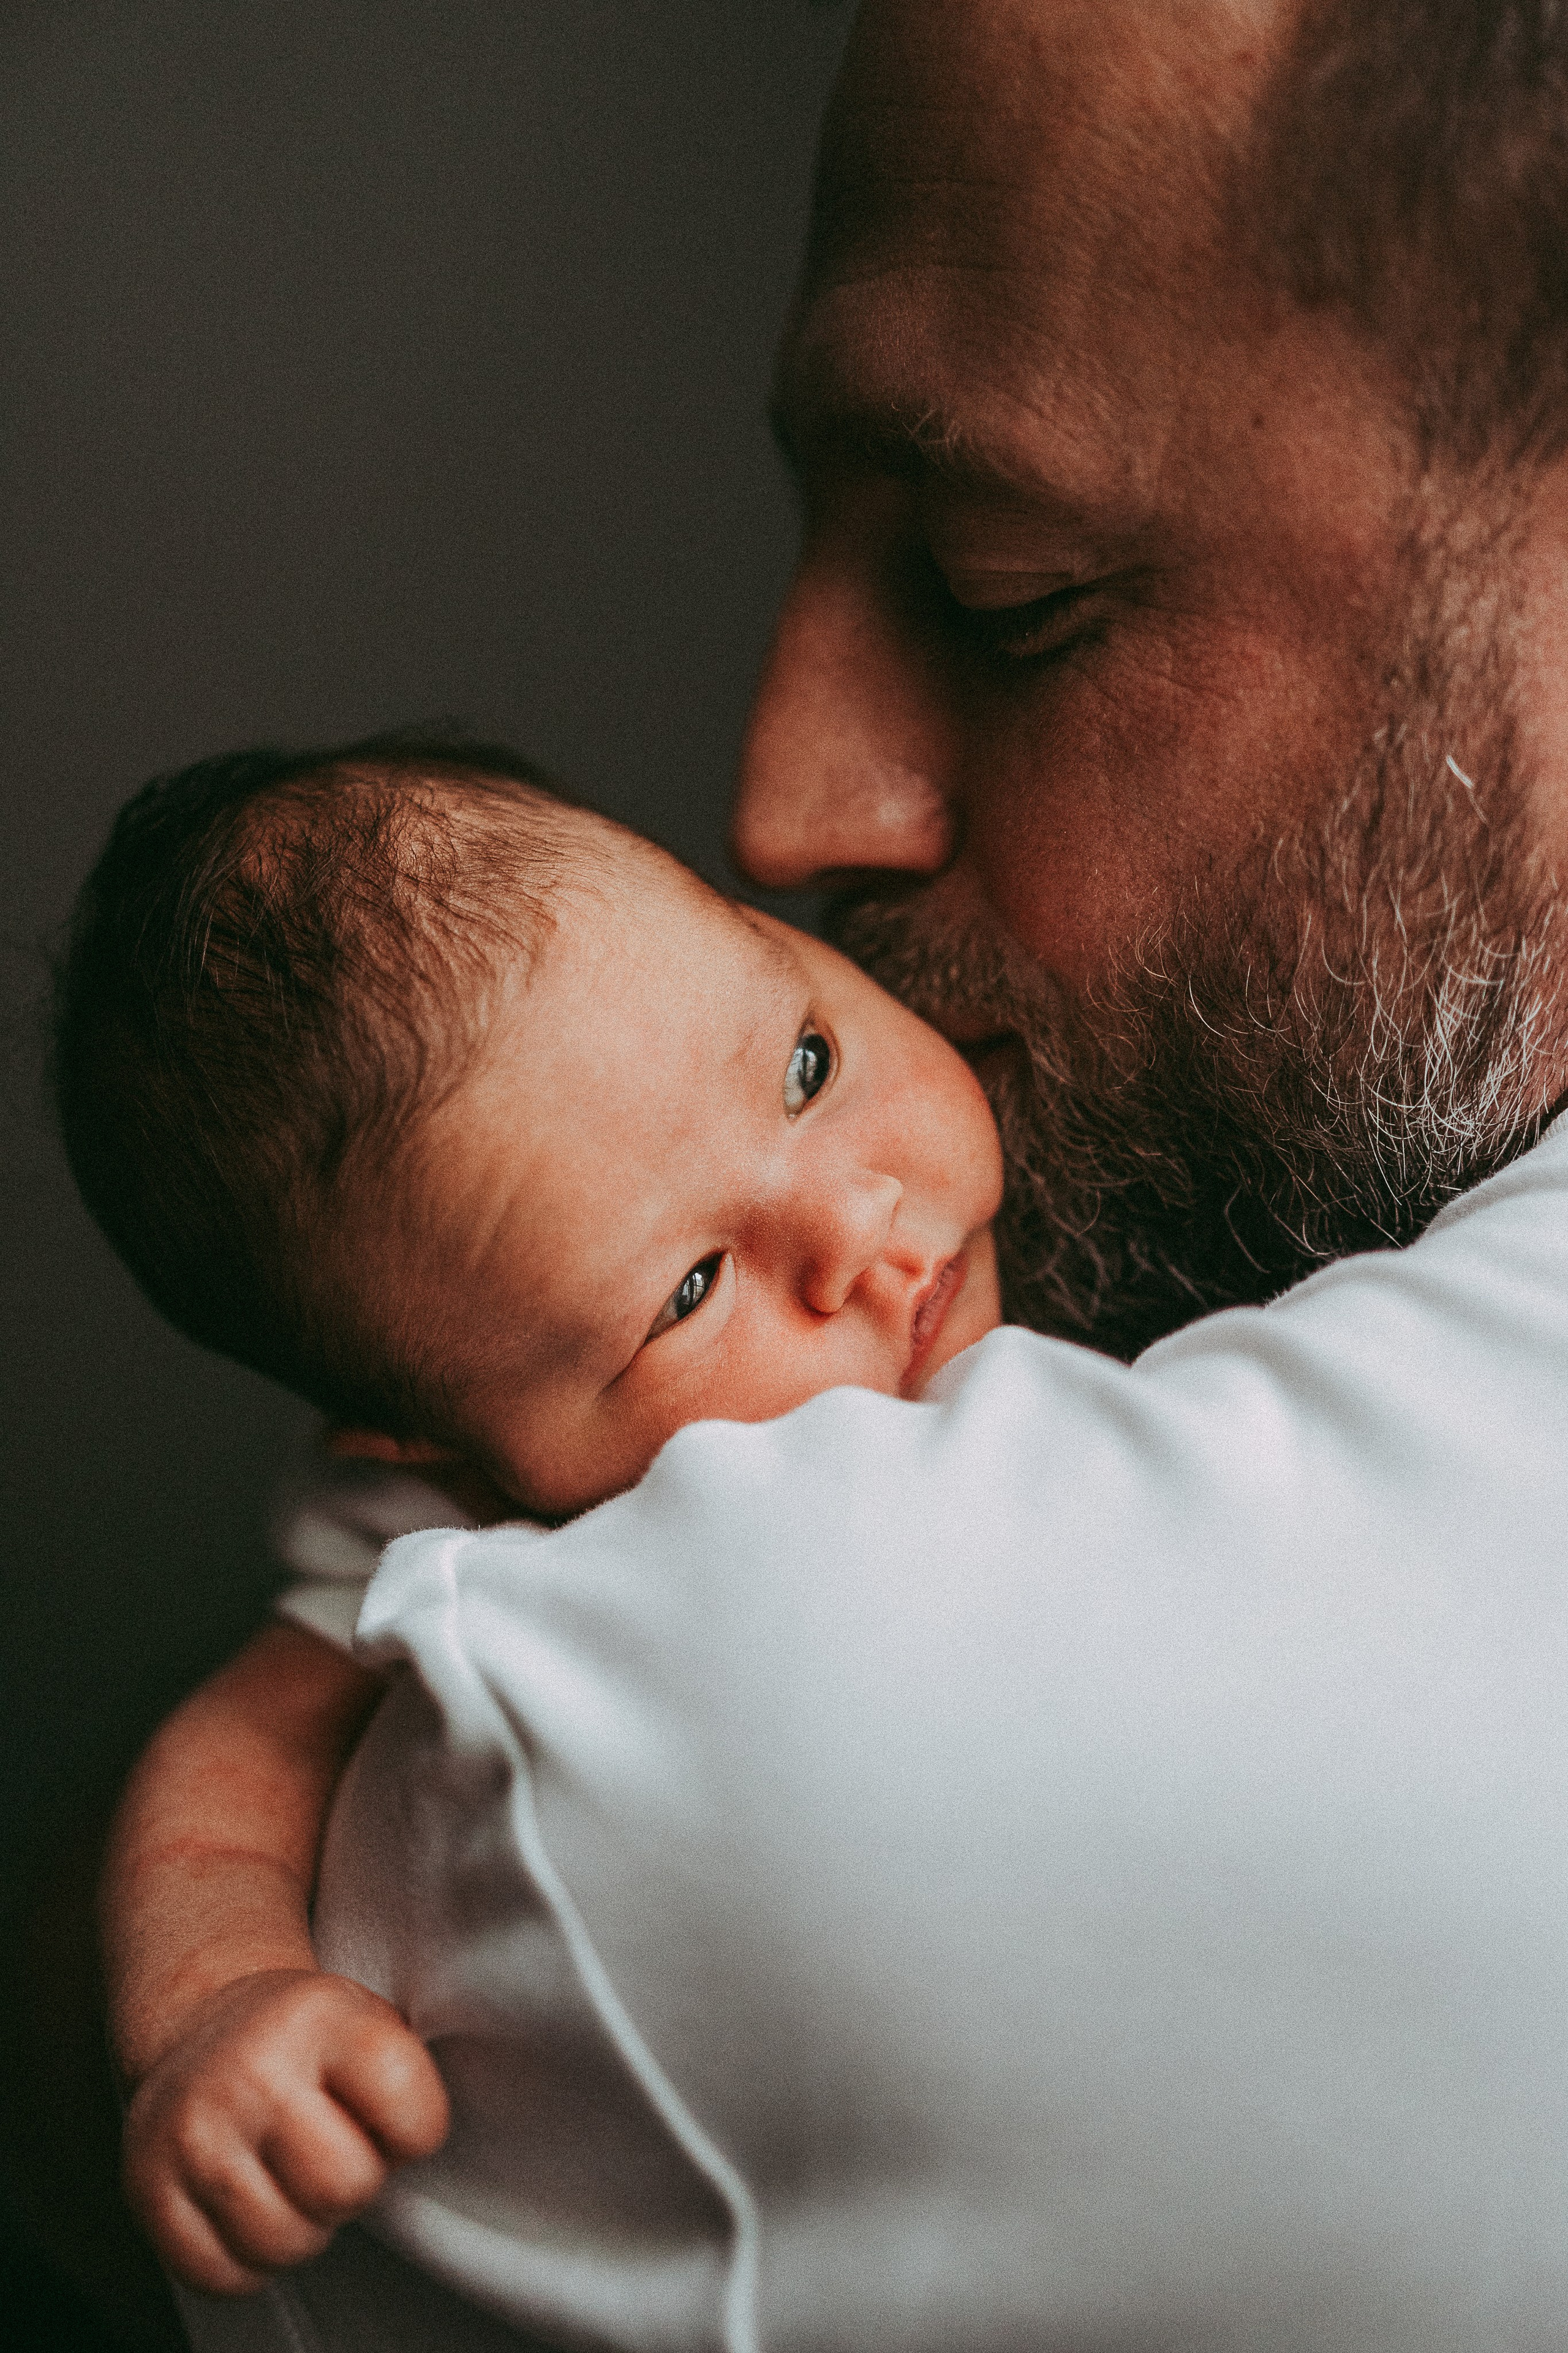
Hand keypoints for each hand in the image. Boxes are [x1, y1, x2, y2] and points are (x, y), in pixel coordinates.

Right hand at [122, 1969, 449, 2295]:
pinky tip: (250, 2209)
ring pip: (283, 2244)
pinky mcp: (147, 2186)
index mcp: (321, 2019)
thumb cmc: (305, 2042)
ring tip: (292, 2181)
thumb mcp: (367, 2019)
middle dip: (355, 2185)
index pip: (409, 2108)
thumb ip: (404, 2077)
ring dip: (302, 2229)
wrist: (201, 2025)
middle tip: (336, 2156)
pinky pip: (221, 2276)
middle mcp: (252, 2071)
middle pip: (344, 2187)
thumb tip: (417, 2152)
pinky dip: (246, 2262)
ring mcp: (193, 2131)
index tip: (394, 2120)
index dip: (417, 2130)